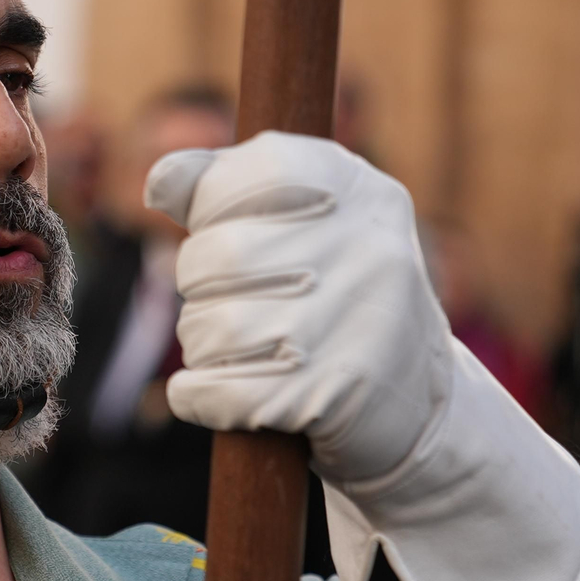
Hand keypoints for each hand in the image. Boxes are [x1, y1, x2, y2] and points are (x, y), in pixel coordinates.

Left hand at [146, 131, 579, 580]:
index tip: (223, 232)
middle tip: (226, 308)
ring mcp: (356, 322)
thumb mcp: (305, 228)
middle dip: (199, 289)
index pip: (252, 169)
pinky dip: (198, 397)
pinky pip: (218, 391)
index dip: (214, 206)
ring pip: (211, 327)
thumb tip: (160, 180)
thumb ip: (227, 189)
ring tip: (236, 353)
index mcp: (362, 193)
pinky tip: (213, 395)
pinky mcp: (335, 395)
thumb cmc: (336, 305)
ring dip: (202, 348)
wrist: (419, 412)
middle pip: (216, 255)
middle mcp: (369, 248)